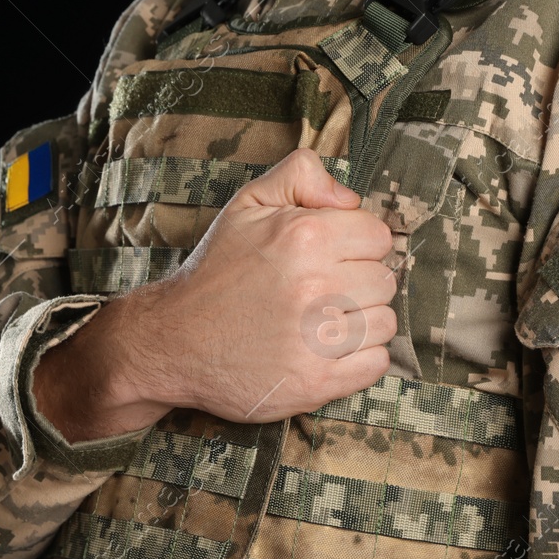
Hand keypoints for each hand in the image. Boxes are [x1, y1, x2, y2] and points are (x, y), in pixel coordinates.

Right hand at [33, 148, 397, 440]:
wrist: (172, 339)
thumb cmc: (216, 270)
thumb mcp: (247, 203)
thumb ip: (301, 176)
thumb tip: (351, 198)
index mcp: (302, 236)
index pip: (379, 235)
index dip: (357, 243)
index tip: (331, 256)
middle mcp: (313, 286)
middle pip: (385, 279)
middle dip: (360, 281)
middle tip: (322, 289)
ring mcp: (315, 339)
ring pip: (385, 322)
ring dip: (361, 321)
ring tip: (323, 319)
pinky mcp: (316, 383)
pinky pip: (375, 364)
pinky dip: (360, 358)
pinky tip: (327, 348)